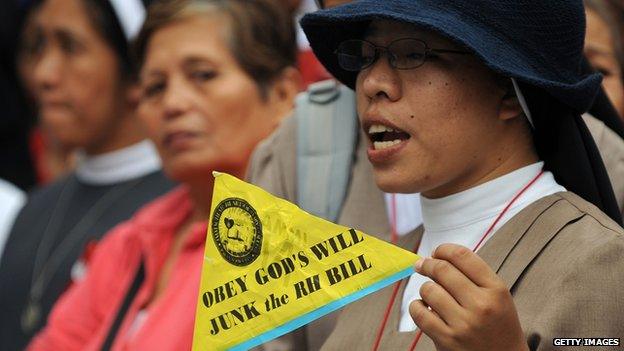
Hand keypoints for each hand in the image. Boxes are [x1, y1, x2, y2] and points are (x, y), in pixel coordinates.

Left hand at [409, 244, 528, 350]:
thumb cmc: (498, 326)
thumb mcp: (498, 297)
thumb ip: (474, 276)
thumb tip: (437, 257)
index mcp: (496, 290)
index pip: (463, 256)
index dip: (444, 249)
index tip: (436, 252)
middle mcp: (481, 305)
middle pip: (442, 269)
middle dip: (428, 264)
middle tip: (422, 265)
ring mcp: (463, 323)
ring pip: (428, 290)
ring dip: (425, 288)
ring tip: (431, 294)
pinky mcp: (447, 340)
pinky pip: (419, 313)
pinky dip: (416, 307)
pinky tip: (423, 307)